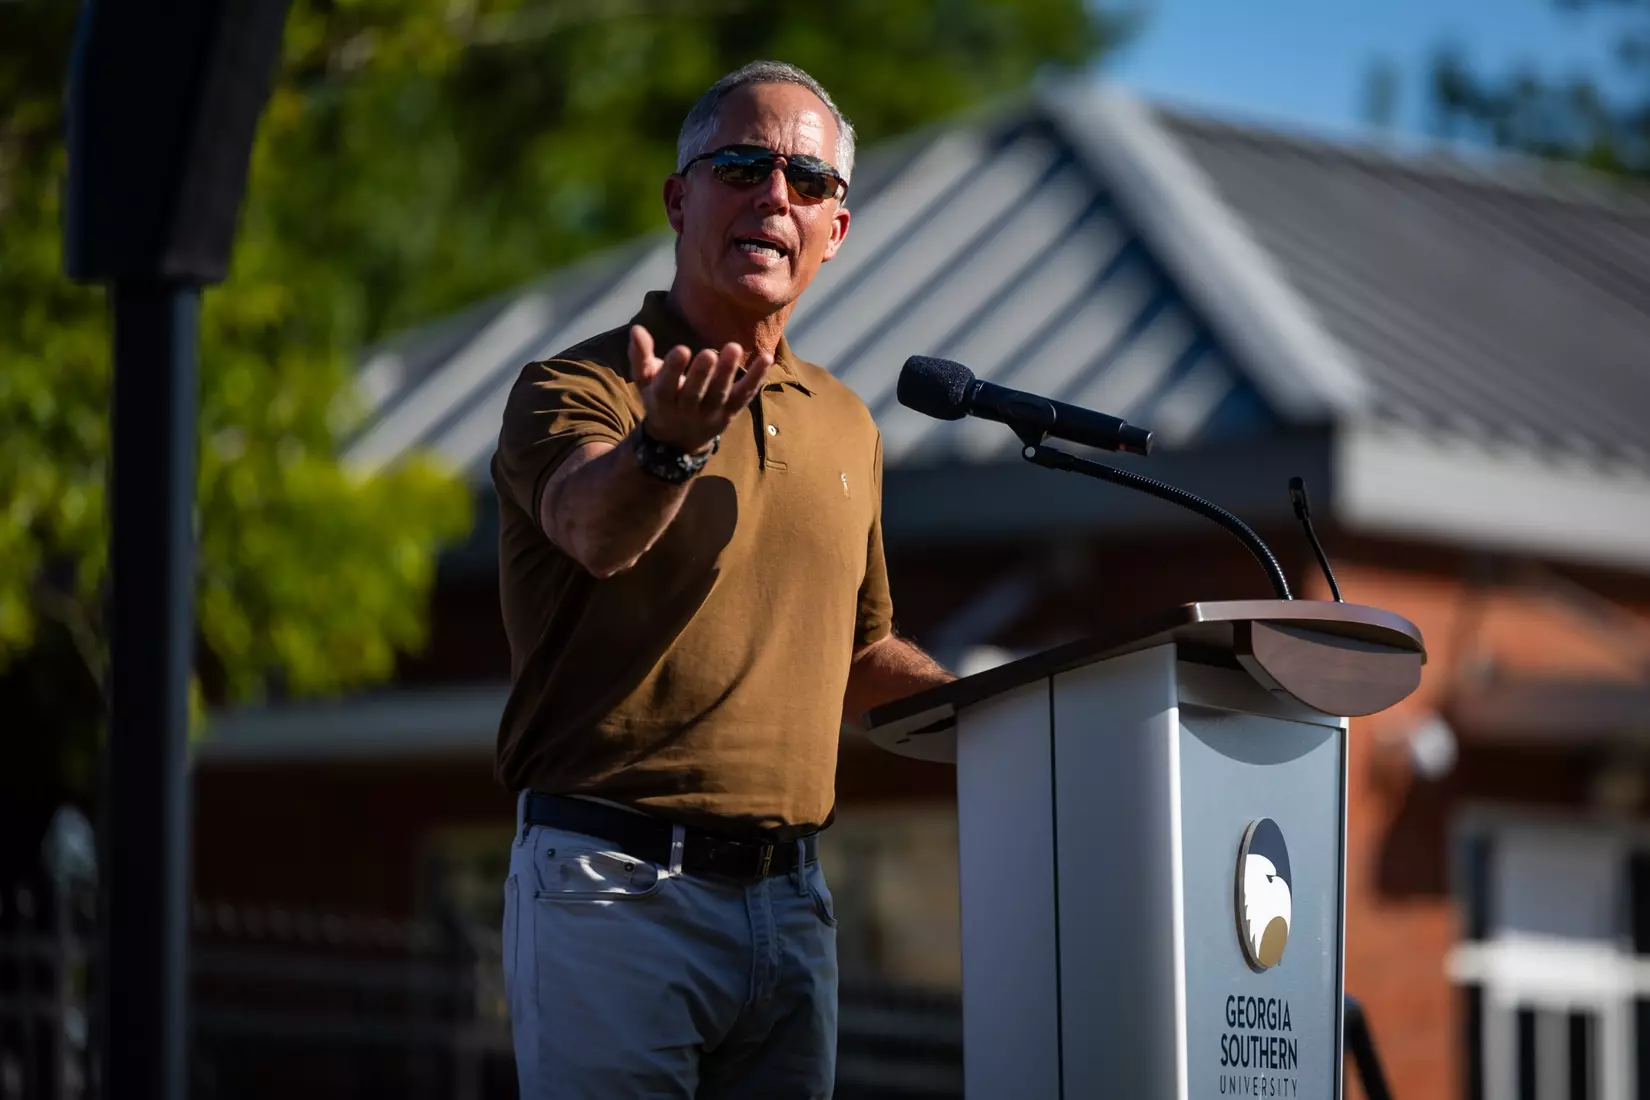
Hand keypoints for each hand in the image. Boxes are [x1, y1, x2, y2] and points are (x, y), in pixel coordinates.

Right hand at [629, 325, 772, 453]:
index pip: (666, 386)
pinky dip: (756, 379)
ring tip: (733, 347)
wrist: (678, 439)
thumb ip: (640, 356)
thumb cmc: (661, 399)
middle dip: (702, 374)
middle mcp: (686, 410)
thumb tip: (636, 329)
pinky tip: (766, 359)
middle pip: (695, 393)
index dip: (673, 370)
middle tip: (709, 352)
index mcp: (662, 400)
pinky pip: (744, 396)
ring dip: (728, 372)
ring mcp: (711, 414)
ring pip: (720, 394)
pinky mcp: (730, 413)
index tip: (681, 350)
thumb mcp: (645, 381)